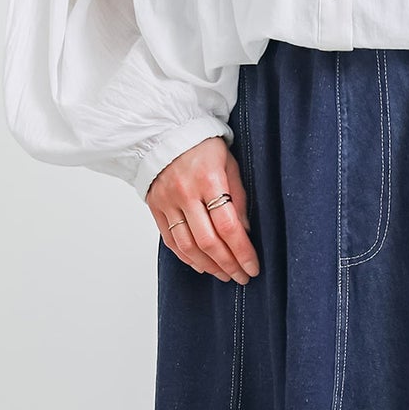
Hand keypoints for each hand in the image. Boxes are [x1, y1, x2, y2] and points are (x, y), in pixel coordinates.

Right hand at [146, 135, 258, 283]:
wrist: (165, 132)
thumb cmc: (202, 147)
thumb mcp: (230, 165)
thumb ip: (238, 198)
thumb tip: (245, 232)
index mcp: (208, 180)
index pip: (228, 227)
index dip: (242, 252)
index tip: (253, 267)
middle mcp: (184, 193)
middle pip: (208, 242)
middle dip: (228, 265)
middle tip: (242, 276)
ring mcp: (167, 201)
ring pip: (187, 246)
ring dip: (209, 266)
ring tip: (224, 275)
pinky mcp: (155, 207)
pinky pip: (170, 240)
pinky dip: (187, 258)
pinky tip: (201, 265)